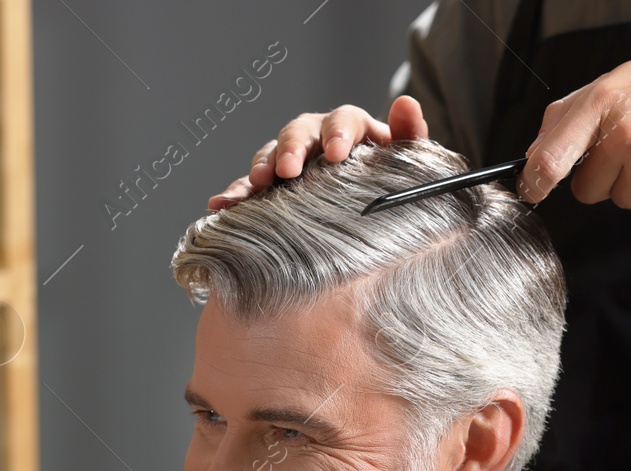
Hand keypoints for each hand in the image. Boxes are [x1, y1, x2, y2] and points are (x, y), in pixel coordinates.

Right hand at [207, 96, 429, 210]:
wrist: (373, 203)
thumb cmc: (389, 179)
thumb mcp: (406, 160)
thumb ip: (410, 135)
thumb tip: (407, 103)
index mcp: (350, 127)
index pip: (342, 119)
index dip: (338, 133)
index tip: (337, 154)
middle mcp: (315, 137)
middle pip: (299, 132)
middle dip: (291, 149)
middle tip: (288, 171)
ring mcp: (290, 160)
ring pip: (270, 154)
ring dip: (260, 167)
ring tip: (255, 184)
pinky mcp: (271, 185)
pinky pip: (249, 186)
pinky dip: (235, 194)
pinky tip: (221, 206)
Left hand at [517, 52, 630, 219]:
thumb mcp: (626, 79)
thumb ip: (574, 111)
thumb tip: (534, 151)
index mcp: (605, 99)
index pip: (551, 156)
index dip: (535, 182)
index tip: (531, 193)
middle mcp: (624, 129)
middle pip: (586, 189)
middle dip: (605, 180)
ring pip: (620, 202)